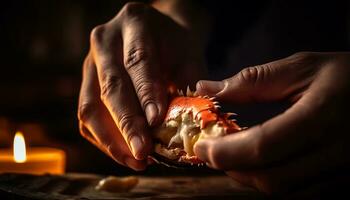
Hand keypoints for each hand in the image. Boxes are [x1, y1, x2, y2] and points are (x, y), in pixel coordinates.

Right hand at [78, 2, 206, 169]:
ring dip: (112, 140)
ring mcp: (90, 62)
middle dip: (126, 124)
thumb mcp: (189, 58)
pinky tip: (124, 153)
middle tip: (142, 153)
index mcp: (135, 22)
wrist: (158, 36)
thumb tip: (184, 128)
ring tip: (136, 161)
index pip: (138, 61)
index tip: (156, 122)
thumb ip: (187, 88)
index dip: (146, 93)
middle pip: (110, 86)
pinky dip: (104, 140)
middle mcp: (105, 41)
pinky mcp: (85, 84)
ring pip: (90, 106)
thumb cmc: (176, 48)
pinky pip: (86, 117)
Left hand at [194, 52, 349, 194]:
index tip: (201, 146)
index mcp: (322, 117)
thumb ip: (253, 81)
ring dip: (250, 177)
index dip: (226, 151)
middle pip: (272, 178)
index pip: (264, 147)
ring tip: (232, 156)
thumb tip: (206, 88)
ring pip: (286, 191)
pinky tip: (261, 164)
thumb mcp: (303, 67)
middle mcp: (336, 152)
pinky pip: (302, 193)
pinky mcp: (345, 181)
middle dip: (233, 168)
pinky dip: (274, 181)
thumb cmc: (348, 75)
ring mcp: (344, 172)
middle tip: (211, 152)